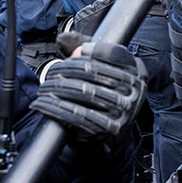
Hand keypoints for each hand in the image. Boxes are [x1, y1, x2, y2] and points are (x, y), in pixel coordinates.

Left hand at [31, 41, 146, 143]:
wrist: (113, 139)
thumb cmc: (106, 101)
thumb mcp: (107, 77)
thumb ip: (92, 57)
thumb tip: (71, 43)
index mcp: (137, 74)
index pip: (112, 53)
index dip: (89, 51)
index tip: (73, 56)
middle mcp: (135, 91)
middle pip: (91, 71)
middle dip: (64, 70)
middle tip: (49, 74)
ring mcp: (124, 110)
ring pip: (82, 92)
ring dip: (56, 89)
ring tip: (43, 89)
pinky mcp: (109, 128)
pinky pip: (76, 114)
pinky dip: (55, 108)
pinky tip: (43, 104)